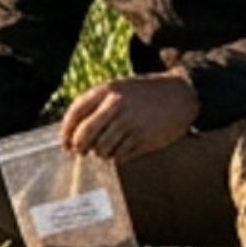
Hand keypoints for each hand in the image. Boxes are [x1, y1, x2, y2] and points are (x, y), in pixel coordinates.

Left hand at [60, 72, 200, 161]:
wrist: (181, 94)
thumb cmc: (144, 93)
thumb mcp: (118, 89)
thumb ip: (96, 104)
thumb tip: (72, 130)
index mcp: (107, 90)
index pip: (75, 114)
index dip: (66, 132)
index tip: (64, 143)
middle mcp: (116, 106)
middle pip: (85, 135)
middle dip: (79, 147)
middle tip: (81, 152)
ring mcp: (131, 123)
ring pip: (102, 149)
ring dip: (100, 154)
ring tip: (105, 150)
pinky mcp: (144, 138)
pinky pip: (120, 156)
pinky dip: (117, 157)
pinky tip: (120, 151)